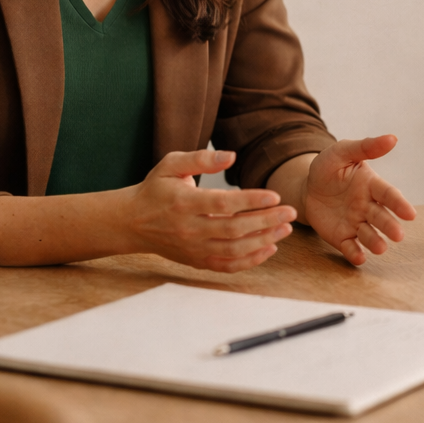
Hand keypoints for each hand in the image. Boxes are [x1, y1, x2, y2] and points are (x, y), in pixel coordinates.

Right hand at [122, 149, 295, 272]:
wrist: (132, 222)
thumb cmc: (156, 188)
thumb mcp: (171, 164)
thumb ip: (200, 159)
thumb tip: (230, 156)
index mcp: (184, 203)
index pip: (223, 204)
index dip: (251, 201)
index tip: (276, 196)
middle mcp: (189, 229)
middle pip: (233, 229)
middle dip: (266, 221)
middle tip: (291, 212)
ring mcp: (193, 249)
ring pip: (233, 250)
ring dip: (263, 241)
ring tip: (285, 229)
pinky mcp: (196, 261)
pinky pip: (227, 266)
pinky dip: (250, 260)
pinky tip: (269, 248)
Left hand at [298, 135, 416, 265]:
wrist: (307, 187)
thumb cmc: (329, 167)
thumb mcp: (342, 152)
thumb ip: (365, 147)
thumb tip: (392, 138)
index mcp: (371, 185)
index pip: (388, 195)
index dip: (399, 204)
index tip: (410, 214)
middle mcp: (368, 206)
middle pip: (381, 217)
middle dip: (390, 226)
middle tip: (398, 235)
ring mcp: (356, 223)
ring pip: (368, 234)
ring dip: (376, 242)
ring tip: (381, 249)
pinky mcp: (342, 236)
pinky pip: (350, 246)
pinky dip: (355, 253)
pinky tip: (359, 258)